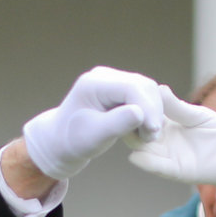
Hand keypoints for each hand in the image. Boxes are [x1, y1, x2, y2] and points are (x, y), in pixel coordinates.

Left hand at [21, 66, 165, 182]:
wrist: (62, 140)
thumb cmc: (74, 140)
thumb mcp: (94, 136)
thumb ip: (116, 123)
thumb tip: (139, 112)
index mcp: (94, 83)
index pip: (131, 88)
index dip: (147, 107)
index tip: (154, 131)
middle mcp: (105, 76)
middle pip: (143, 86)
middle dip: (152, 111)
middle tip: (150, 138)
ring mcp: (114, 80)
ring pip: (147, 91)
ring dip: (152, 113)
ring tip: (145, 137)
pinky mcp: (121, 89)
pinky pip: (144, 97)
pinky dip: (148, 114)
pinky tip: (141, 131)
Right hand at [128, 91, 215, 195]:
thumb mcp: (198, 116)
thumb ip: (178, 107)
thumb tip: (158, 88)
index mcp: (166, 122)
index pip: (144, 113)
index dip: (135, 105)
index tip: (126, 95)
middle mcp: (162, 139)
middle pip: (137, 131)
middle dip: (130, 123)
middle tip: (124, 114)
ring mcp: (167, 155)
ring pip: (142, 148)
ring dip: (134, 142)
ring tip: (126, 133)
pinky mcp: (175, 170)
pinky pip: (157, 166)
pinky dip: (146, 162)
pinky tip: (135, 156)